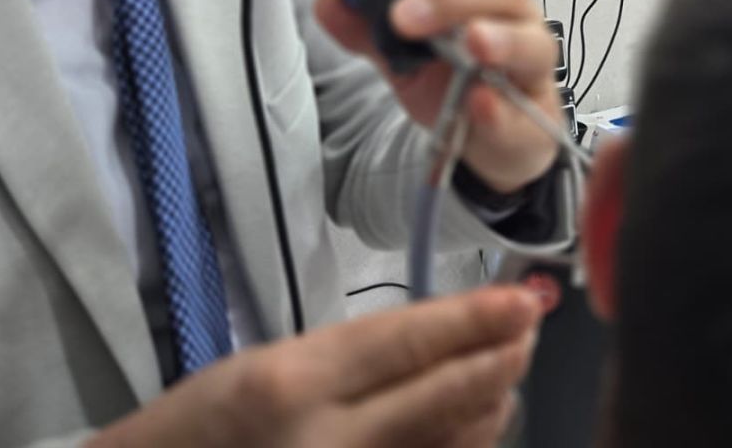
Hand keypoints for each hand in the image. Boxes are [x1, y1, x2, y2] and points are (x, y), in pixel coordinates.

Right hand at [90, 286, 541, 447]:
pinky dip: (460, 447)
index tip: (522, 297)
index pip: (404, 342)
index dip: (471, 319)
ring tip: (507, 368)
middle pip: (440, 397)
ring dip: (488, 406)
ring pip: (450, 444)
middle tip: (532, 326)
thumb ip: (353, 361)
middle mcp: (327, 439)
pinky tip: (475, 423)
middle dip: (497, 358)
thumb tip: (440, 341)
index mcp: (295, 382)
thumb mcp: (267, 370)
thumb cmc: (199, 429)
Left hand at [314, 0, 562, 192]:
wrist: (489, 139)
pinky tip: (481, 104)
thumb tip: (328, 2)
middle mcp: (510, 16)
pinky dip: (500, 108)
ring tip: (473, 43)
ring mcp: (531, 63)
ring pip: (531, 40)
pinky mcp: (536, 115)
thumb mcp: (402, 53)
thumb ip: (366, 28)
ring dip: (500, 39)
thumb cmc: (456, 82)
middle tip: (403, 16)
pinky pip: (523, 110)